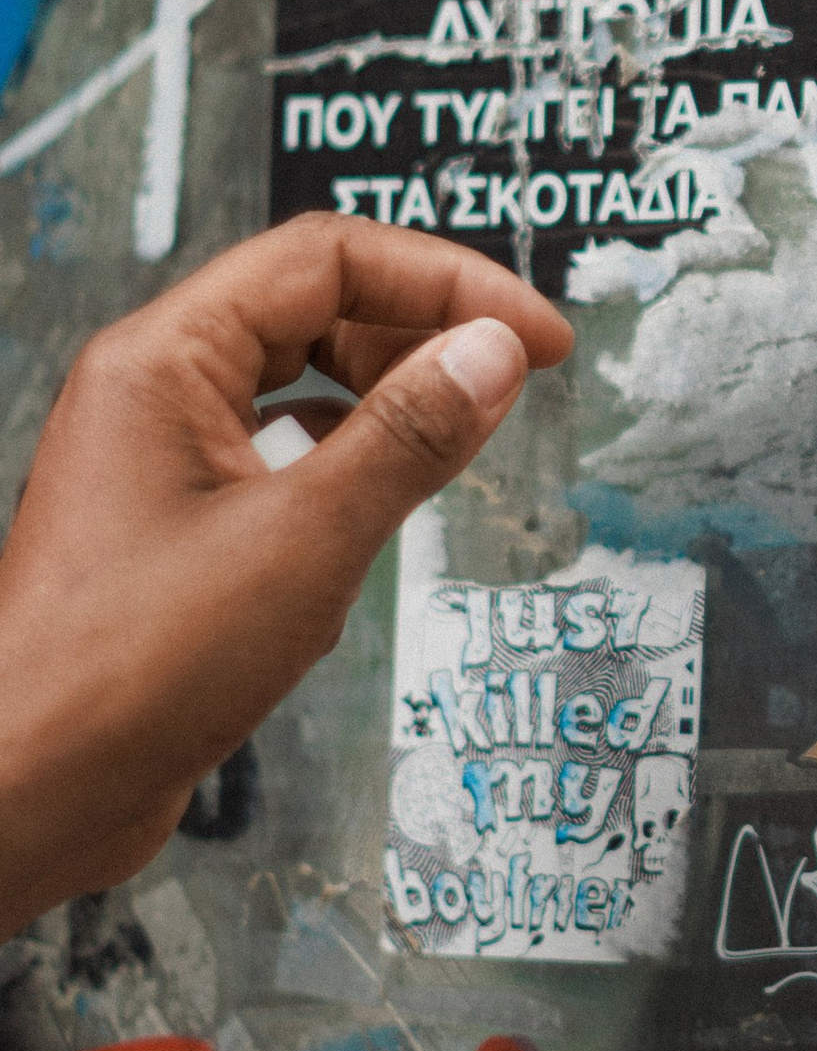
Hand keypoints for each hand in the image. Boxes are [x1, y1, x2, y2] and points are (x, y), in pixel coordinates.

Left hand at [0, 216, 571, 931]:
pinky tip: (382, 508)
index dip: (446, 281)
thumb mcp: (304, 542)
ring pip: (297, 382)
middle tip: (512, 381)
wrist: (27, 791)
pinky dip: (347, 464)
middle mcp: (153, 392)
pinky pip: (278, 453)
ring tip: (458, 442)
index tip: (533, 336)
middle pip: (313, 307)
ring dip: (386, 400)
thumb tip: (491, 355)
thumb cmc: (124, 673)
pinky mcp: (174, 525)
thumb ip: (408, 437)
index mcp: (164, 361)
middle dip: (420, 332)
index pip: (327, 259)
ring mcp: (158, 458)